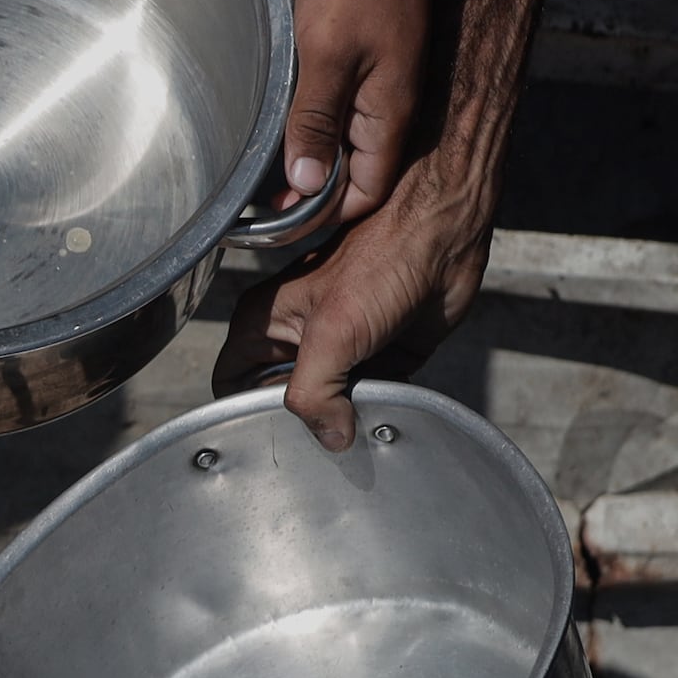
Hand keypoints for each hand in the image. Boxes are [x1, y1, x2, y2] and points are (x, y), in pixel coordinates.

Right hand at [215, 143, 500, 452]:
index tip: (273, 436)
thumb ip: (313, 393)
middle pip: (278, 404)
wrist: (446, 238)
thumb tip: (329, 438)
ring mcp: (337, 351)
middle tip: (322, 439)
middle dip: (299, 426)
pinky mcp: (377, 360)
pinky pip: (367, 403)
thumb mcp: (333, 331)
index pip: (232, 386)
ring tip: (358, 426)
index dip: (245, 414)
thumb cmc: (384, 259)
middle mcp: (295, 339)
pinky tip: (387, 412)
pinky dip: (377, 412)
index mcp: (265, 323)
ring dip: (343, 422)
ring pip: (326, 409)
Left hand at [281, 0, 435, 225]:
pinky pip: (336, 96)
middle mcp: (388, 102)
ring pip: (341, 131)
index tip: (280, 219)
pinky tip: (278, 110)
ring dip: (308, 145)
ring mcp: (377, 76)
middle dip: (312, 184)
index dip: (324, 211)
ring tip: (262, 160)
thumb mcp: (328, 55)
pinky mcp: (361, 51)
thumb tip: (307, 181)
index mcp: (389, 113)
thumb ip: (315, 121)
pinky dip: (309, 110)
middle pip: (353, 167)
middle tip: (260, 194)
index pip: (364, 191)